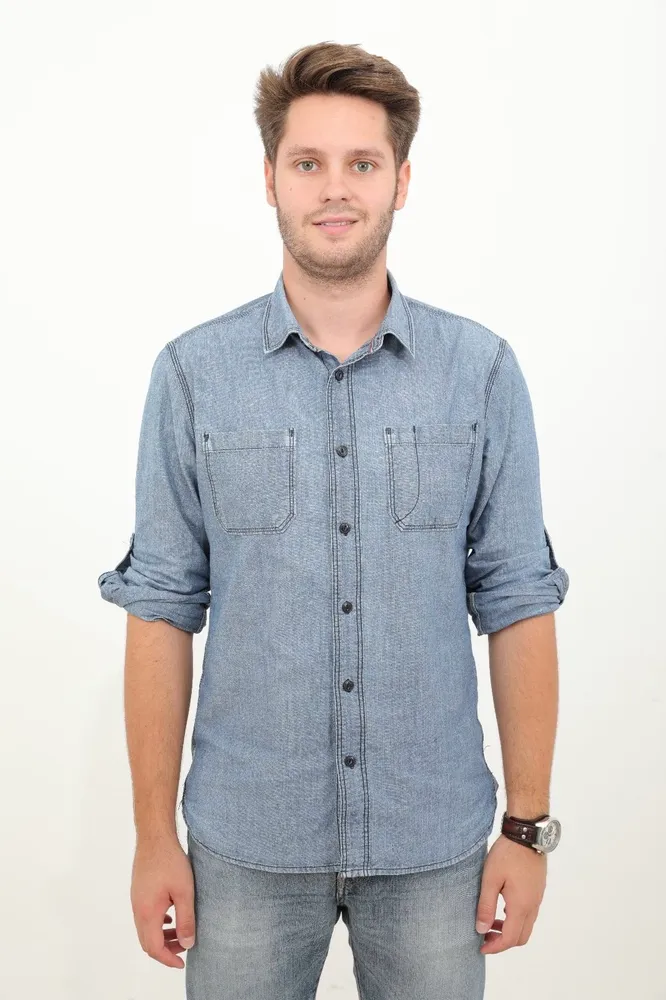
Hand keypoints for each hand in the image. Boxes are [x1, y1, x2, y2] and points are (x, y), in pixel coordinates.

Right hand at [130, 836, 196, 968]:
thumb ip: (186, 920)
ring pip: (146, 929)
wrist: (154, 836)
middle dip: (165, 949)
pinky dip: (158, 923)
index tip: (182, 963)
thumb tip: (187, 944)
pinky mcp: (139, 891)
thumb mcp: (184, 892)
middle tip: (183, 949)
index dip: (168, 959)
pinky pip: (146, 916)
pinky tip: (171, 916)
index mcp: (148, 913)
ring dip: (162, 936)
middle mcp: (138, 909)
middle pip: (147, 942)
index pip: (154, 948)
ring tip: (181, 933)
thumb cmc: (170, 862)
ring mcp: (136, 900)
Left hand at [475, 833, 546, 953]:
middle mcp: (533, 906)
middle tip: (485, 936)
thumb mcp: (490, 879)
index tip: (481, 947)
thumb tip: (481, 930)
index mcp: (521, 906)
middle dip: (503, 942)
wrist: (527, 834)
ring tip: (491, 922)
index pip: (510, 939)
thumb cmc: (506, 854)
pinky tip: (502, 907)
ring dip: (509, 930)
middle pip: (521, 937)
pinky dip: (515, 919)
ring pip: (526, 926)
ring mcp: (537, 898)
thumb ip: (486, 906)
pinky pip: (529, 914)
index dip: (495, 947)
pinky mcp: (538, 890)